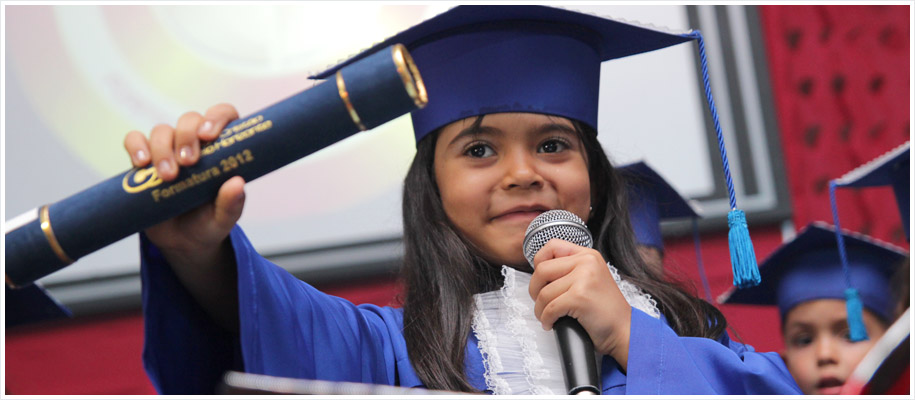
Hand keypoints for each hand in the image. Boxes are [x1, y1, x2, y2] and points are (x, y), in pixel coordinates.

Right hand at [123, 103, 244, 330]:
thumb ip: (232, 204)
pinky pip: (134, 140)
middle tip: (189, 162)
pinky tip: (141, 164)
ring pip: (162, 130)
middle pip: (189, 120)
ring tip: (168, 176)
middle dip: (187, 136)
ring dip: (163, 148)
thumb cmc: (208, 224)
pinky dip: (136, 146)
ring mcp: (168, 150)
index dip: (217, 117)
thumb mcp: (223, 219)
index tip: (209, 135)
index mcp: (221, 149)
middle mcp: (195, 144)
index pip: (223, 115)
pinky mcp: (144, 161)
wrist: (181, 243)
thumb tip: (237, 183)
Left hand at [528, 239, 631, 369]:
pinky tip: (551, 324)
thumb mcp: (591, 278)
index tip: (540, 279)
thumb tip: (539, 270)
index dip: (539, 261)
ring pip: (544, 292)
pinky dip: (546, 319)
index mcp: (588, 255)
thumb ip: (571, 269)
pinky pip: (549, 308)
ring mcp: (584, 278)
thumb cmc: (605, 310)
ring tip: (547, 317)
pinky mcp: (579, 297)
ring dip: (540, 309)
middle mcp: (587, 262)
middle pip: (542, 270)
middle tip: (541, 303)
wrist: (623, 330)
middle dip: (535, 290)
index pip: (552, 246)